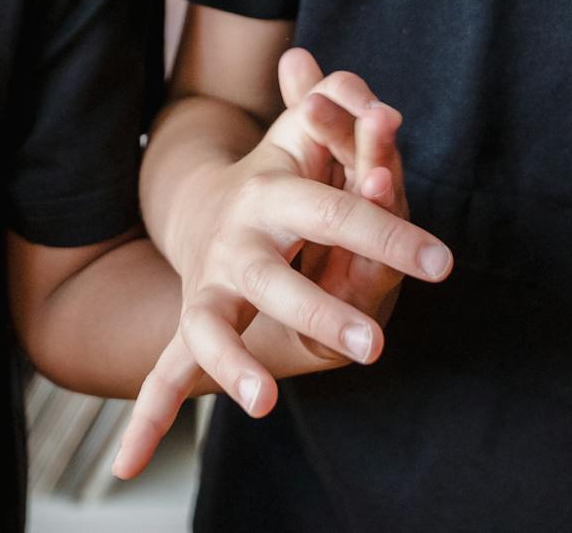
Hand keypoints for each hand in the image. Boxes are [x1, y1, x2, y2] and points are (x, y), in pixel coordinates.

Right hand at [113, 50, 450, 479]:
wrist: (207, 206)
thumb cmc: (286, 176)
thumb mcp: (312, 139)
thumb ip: (347, 119)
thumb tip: (383, 103)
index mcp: (272, 197)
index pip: (338, 213)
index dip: (390, 232)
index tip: (443, 263)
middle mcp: (235, 245)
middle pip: (275, 278)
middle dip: (322, 310)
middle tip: (376, 348)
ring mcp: (209, 290)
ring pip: (211, 329)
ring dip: (234, 366)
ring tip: (264, 404)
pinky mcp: (193, 330)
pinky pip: (166, 377)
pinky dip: (146, 422)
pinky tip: (128, 468)